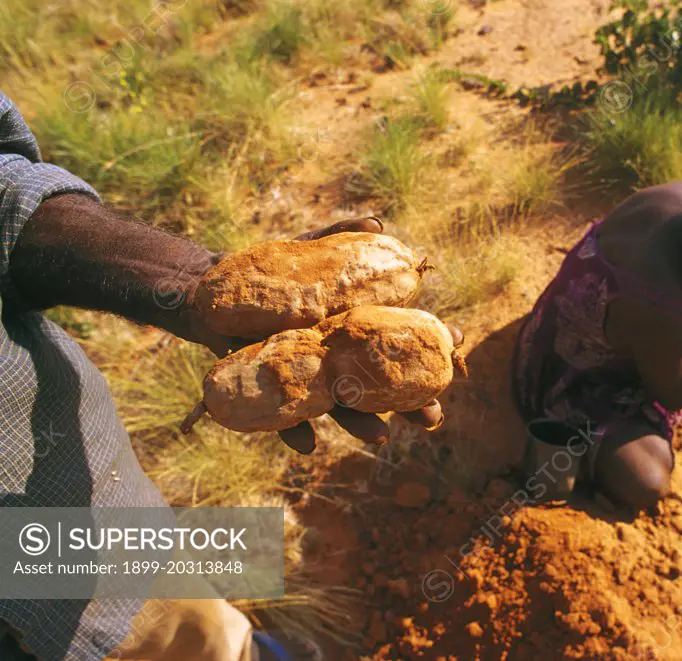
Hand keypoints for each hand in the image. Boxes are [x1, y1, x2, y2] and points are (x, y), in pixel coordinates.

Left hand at [180, 217, 463, 453]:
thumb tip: (378, 224)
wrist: (215, 296)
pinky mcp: (270, 388)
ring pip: (339, 405)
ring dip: (359, 424)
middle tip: (434, 418)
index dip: (428, 343)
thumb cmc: (272, 276)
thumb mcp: (306, 251)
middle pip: (378, 385)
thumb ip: (340, 236)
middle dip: (408, 404)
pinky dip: (294, 431)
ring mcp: (306, 376)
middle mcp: (336, 359)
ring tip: (380, 438)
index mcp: (352, 328)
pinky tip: (307, 445)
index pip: (398, 339)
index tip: (457, 343)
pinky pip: (284, 415)